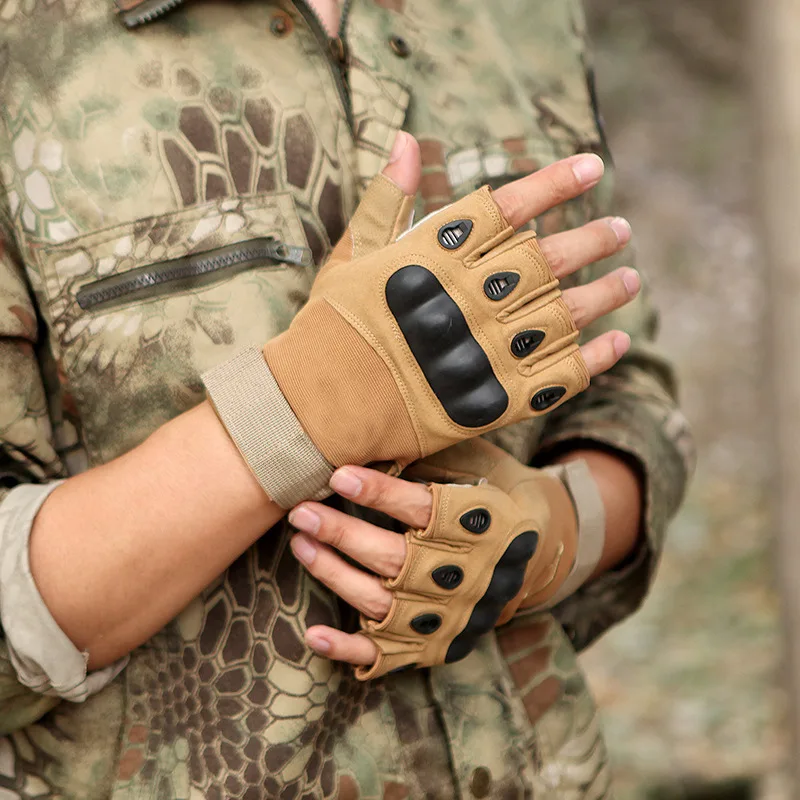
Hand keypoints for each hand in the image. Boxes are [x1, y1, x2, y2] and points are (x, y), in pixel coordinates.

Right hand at [204, 133, 639, 508]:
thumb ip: (388, 200)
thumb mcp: (352, 255)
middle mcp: (471, 297)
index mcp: (438, 256)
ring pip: (566, 314)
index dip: (555, 182)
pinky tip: (617, 343)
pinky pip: (559, 377)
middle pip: (551, 259)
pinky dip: (594, 359)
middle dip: (593, 239)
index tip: (592, 165)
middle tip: (621, 230)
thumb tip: (404, 140)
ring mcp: (487, 350)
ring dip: (606, 295)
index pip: (510, 207)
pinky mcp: (495, 401)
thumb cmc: (331, 327)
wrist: (319, 406)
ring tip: (631, 280)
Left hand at [288, 439, 580, 678]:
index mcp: (481, 526)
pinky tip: (313, 634)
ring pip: (381, 602)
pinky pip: (386, 654)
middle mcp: (465, 576)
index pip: (423, 511)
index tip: (339, 475)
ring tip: (300, 543)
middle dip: (343, 534)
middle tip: (303, 511)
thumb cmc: (494, 499)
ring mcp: (446, 615)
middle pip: (395, 559)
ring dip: (334, 574)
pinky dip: (348, 649)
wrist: (541, 553)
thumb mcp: (481, 469)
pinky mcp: (432, 643)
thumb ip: (435, 461)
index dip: (380, 494)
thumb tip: (374, 437)